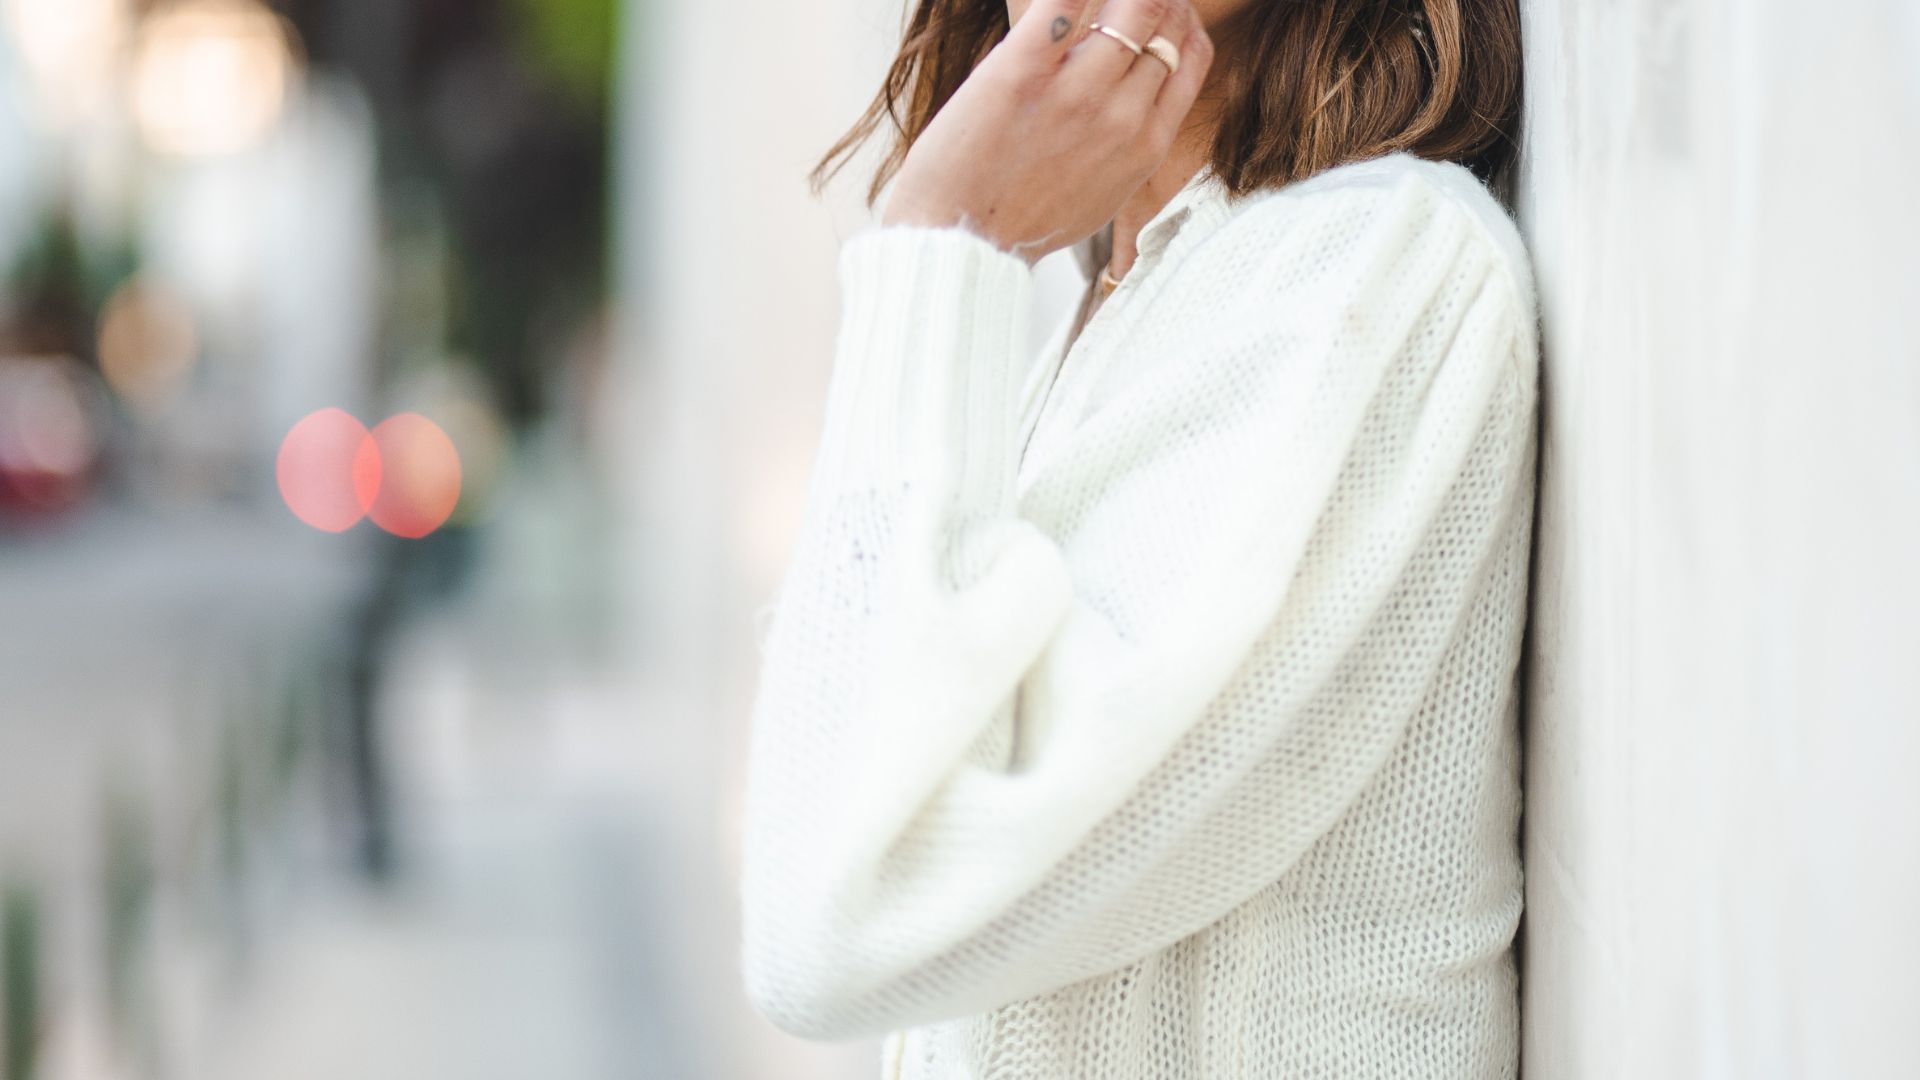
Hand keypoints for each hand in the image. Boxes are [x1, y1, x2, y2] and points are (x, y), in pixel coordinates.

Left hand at [879, 0, 1214, 265]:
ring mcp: (1076, 91)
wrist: (960, 245)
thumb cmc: (1021, 224)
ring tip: (1087, 0)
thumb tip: (1131, 106)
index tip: (1155, 9)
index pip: (1192, 56)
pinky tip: (1060, 0)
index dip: (1176, 20)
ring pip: (1131, 1)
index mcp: (1146, 144)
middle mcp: (1122, 114)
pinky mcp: (1023, 69)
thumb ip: (1126, 145)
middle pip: (1163, 20)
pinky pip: (1063, 1)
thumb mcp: (1100, 195)